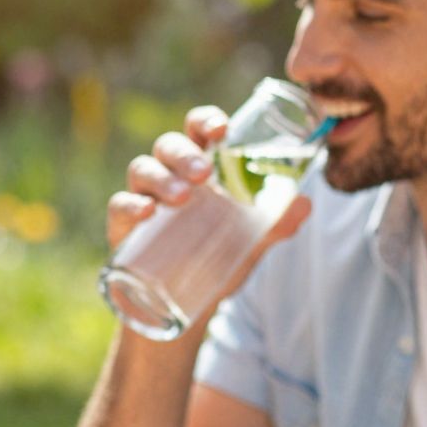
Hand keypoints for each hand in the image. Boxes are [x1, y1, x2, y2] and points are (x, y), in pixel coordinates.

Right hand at [105, 109, 311, 303]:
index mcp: (200, 168)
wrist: (187, 305)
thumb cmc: (217, 260)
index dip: (206, 121)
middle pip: (168, 145)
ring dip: (163, 178)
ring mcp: (144, 198)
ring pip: (142, 169)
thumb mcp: (250, 243)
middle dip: (185, 154)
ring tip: (183, 198)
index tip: (222, 128)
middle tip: (204, 173)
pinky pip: (120, 205)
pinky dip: (132, 205)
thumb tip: (305, 203)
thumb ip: (276, 225)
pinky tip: (148, 213)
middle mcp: (169, 175)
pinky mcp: (123, 226)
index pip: (198, 130)